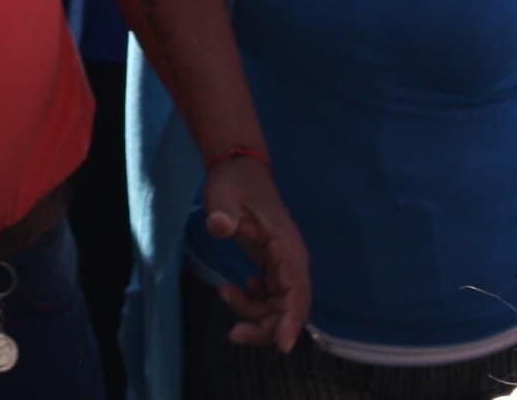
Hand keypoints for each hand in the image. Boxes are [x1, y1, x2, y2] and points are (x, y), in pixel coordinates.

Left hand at [197, 150, 313, 352]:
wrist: (239, 169)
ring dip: (255, 314)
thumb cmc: (233, 182)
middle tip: (234, 334)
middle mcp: (292, 261)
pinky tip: (236, 289)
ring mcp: (285, 265)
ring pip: (280, 307)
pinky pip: (271, 299)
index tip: (282, 347)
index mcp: (287, 248)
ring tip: (225, 293)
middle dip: (266, 327)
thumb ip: (223, 213)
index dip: (291, 321)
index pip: (296, 291)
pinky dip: (254, 303)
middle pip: (290, 308)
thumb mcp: (222, 195)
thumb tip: (219, 227)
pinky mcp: (275, 267)